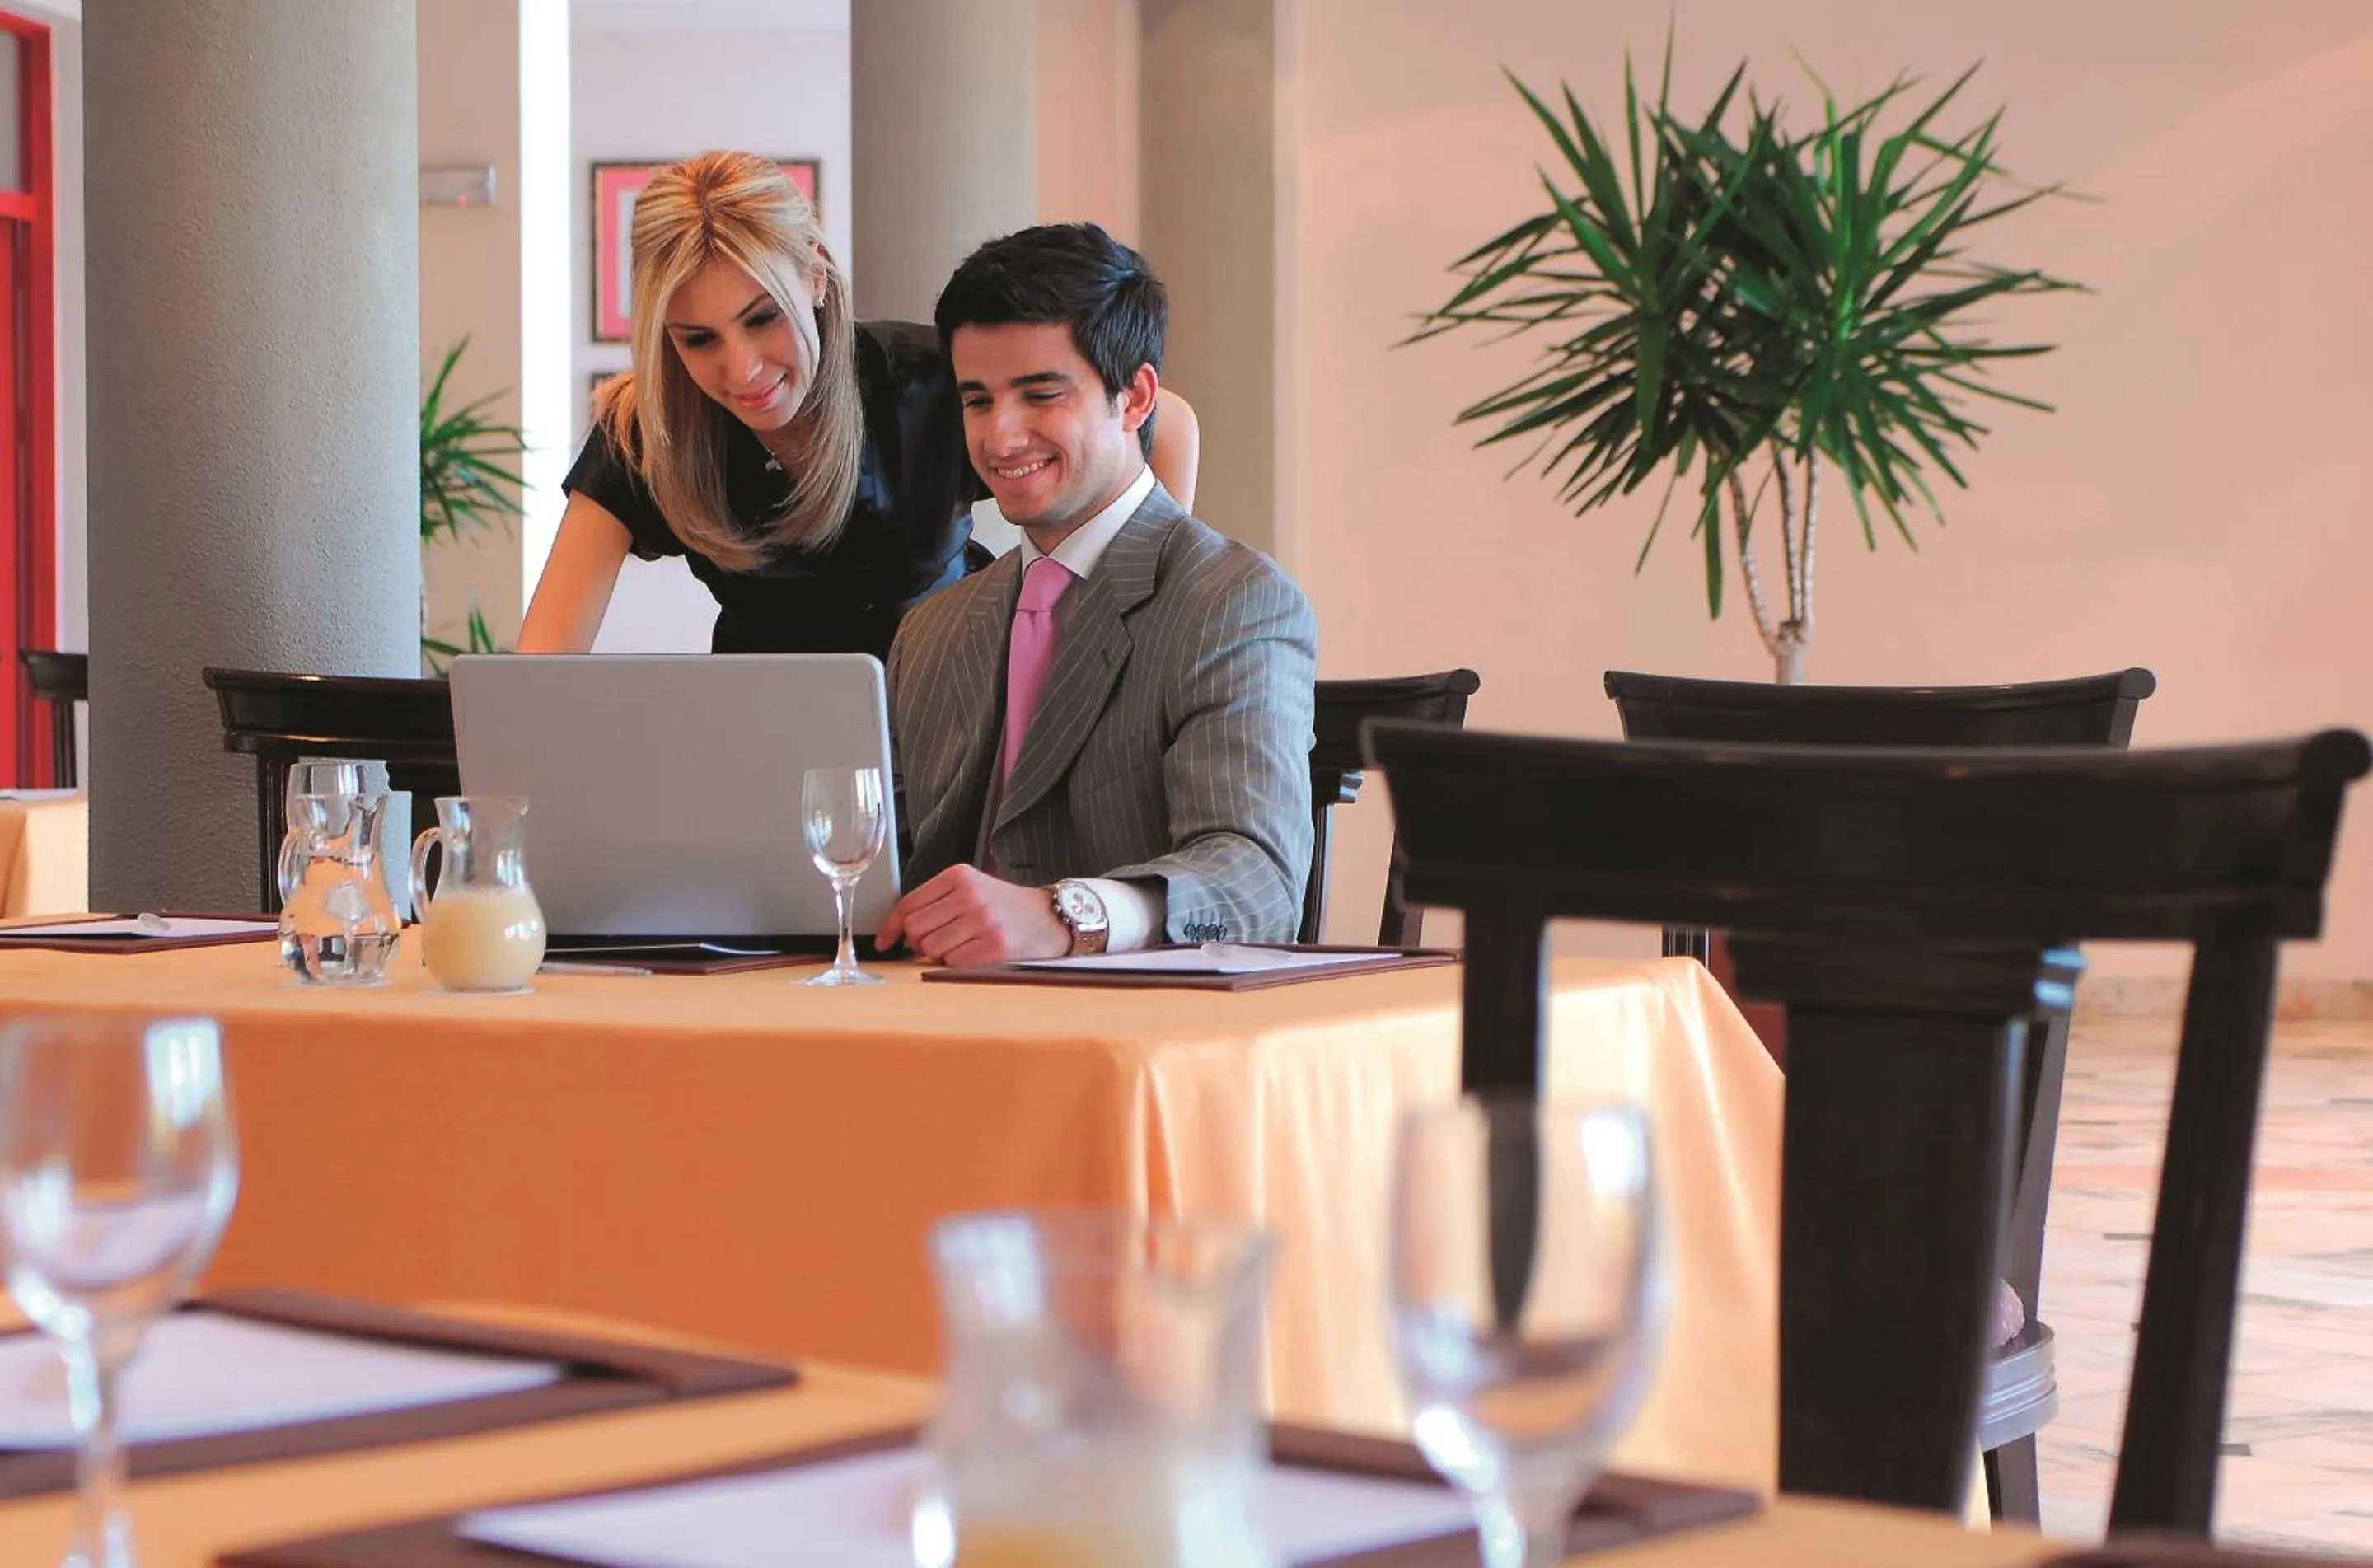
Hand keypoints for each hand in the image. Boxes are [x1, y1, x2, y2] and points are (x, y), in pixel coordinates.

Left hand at [876, 865, 1069, 966]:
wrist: (1048, 918)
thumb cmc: (1004, 906)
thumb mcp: (971, 888)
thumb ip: (936, 901)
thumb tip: (897, 931)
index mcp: (959, 876)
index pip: (909, 903)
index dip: (891, 927)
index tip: (884, 941)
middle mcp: (970, 895)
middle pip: (915, 929)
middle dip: (920, 942)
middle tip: (940, 941)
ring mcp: (983, 921)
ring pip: (931, 948)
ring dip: (939, 954)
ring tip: (961, 945)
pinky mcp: (995, 946)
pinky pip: (952, 963)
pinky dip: (957, 964)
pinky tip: (974, 953)